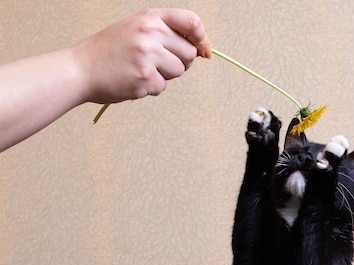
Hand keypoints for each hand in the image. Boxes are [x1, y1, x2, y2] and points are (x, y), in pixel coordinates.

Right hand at [73, 8, 210, 103]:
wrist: (80, 69)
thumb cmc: (110, 51)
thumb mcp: (137, 28)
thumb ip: (166, 33)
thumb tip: (202, 49)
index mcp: (150, 18)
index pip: (192, 22)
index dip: (202, 38)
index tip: (204, 50)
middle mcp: (151, 33)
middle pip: (189, 53)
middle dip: (179, 61)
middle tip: (156, 62)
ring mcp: (148, 55)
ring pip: (179, 71)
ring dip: (164, 75)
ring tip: (140, 68)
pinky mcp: (145, 77)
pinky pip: (163, 87)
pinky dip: (150, 87)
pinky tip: (132, 79)